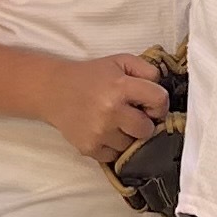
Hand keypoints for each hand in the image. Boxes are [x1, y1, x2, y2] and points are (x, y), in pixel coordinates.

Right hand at [39, 52, 170, 168]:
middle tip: (132, 115)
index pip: (159, 101)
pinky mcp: (89, 148)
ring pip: (131, 145)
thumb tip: (163, 91)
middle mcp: (111, 111)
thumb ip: (147, 70)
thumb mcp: (120, 61)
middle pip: (147, 129)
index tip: (150, 105)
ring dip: (128, 136)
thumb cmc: (90, 76)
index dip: (159, 104)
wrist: (54, 90)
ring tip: (116, 123)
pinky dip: (113, 147)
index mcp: (120, 86)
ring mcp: (99, 133)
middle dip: (143, 123)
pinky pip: (115, 156)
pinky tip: (105, 132)